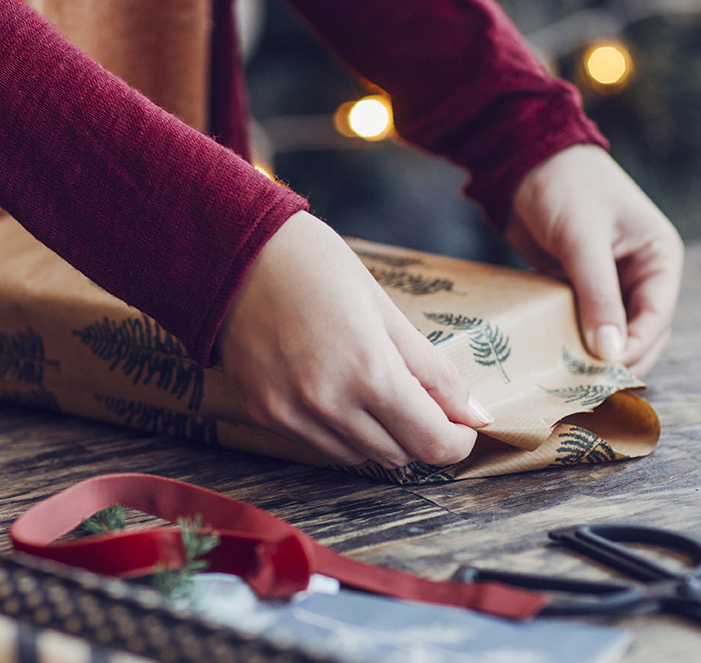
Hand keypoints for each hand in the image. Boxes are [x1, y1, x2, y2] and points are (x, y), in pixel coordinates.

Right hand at [217, 211, 489, 467]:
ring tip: (372, 388)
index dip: (457, 442)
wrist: (236, 253)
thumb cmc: (317, 267)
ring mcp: (290, 414)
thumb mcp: (385, 310)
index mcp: (368, 371)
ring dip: (381, 435)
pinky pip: (320, 445)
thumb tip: (474, 414)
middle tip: (419, 398)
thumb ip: (432, 370)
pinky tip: (336, 390)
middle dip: (420, 433)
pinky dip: (341, 430)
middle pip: (398, 456)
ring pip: (359, 457)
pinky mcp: (264, 414)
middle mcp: (327, 404)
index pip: (431, 443)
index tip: (462, 426)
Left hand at [506, 145, 683, 375]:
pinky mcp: (573, 283)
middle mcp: (637, 273)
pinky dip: (564, 336)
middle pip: (633, 331)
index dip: (633, 349)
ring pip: (603, 329)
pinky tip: (547, 353)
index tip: (604, 374)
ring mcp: (604, 281)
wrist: (524, 162)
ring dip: (585, 351)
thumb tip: (610, 352)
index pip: (655, 318)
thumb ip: (597, 295)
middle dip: (611, 358)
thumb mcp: (583, 241)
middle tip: (582, 385)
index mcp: (657, 258)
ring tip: (563, 376)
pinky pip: (574, 318)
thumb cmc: (565, 188)